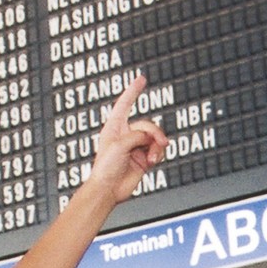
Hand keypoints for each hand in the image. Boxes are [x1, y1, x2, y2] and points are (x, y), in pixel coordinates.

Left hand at [85, 74, 169, 205]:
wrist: (108, 189)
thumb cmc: (106, 167)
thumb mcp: (120, 145)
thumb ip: (138, 136)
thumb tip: (152, 139)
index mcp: (114, 127)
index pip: (124, 104)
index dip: (133, 90)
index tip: (141, 78)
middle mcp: (125, 135)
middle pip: (147, 125)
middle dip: (154, 133)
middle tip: (160, 143)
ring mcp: (135, 146)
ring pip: (154, 138)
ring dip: (157, 146)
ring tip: (152, 158)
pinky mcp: (143, 158)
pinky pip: (157, 150)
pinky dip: (157, 154)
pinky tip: (151, 162)